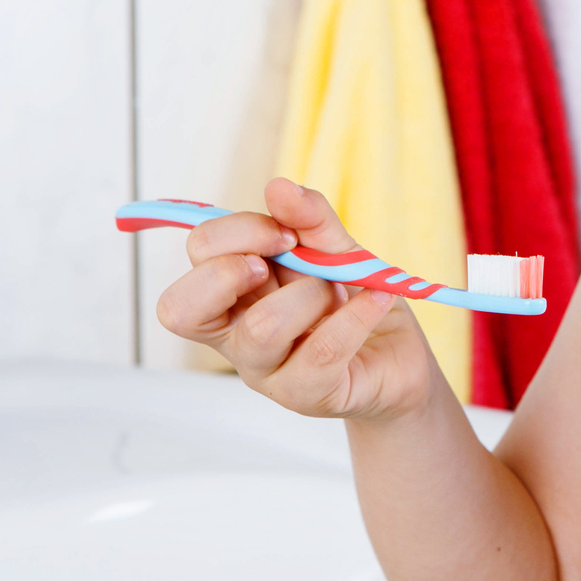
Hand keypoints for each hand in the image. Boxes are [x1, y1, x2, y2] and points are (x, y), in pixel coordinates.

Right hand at [154, 177, 439, 421]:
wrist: (400, 357)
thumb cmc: (353, 301)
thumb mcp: (334, 248)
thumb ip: (308, 217)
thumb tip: (277, 185)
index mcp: (231, 295)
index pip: (195, 257)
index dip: (235, 233)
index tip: (285, 232)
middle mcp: (235, 336)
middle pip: (180, 309)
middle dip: (228, 271)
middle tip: (281, 260)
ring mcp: (267, 373)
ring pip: (260, 330)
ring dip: (309, 295)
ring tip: (338, 292)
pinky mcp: (308, 395)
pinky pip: (321, 352)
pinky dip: (356, 316)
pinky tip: (377, 299)